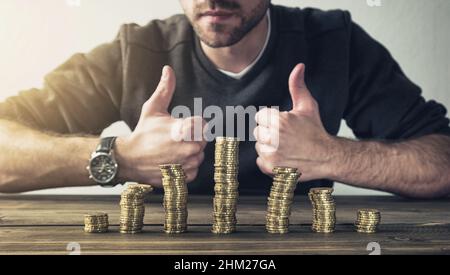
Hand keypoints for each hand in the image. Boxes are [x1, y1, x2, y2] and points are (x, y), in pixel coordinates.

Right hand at [116, 66, 206, 186]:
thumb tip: (168, 70)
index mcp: (184, 130)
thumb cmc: (143, 133)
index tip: (183, 126)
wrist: (128, 159)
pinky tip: (174, 161)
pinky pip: (194, 170)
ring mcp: (186, 164)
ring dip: (190, 153)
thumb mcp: (152, 108)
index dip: (194, 124)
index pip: (204, 125)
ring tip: (173, 149)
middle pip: (203, 140)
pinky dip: (186, 167)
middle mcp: (188, 148)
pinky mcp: (183, 177)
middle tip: (177, 138)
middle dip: (193, 138)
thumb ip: (165, 89)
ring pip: (199, 156)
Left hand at [254, 64, 336, 181]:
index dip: (271, 119)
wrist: (327, 156)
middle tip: (285, 137)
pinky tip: (283, 157)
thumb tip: (298, 66)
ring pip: (259, 146)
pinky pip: (260, 161)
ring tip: (286, 147)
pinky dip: (268, 161)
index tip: (283, 125)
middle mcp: (273, 138)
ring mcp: (272, 155)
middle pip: (258, 131)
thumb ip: (297, 86)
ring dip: (268, 147)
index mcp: (279, 121)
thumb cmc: (315, 130)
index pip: (261, 116)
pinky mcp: (271, 168)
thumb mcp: (307, 106)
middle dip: (269, 133)